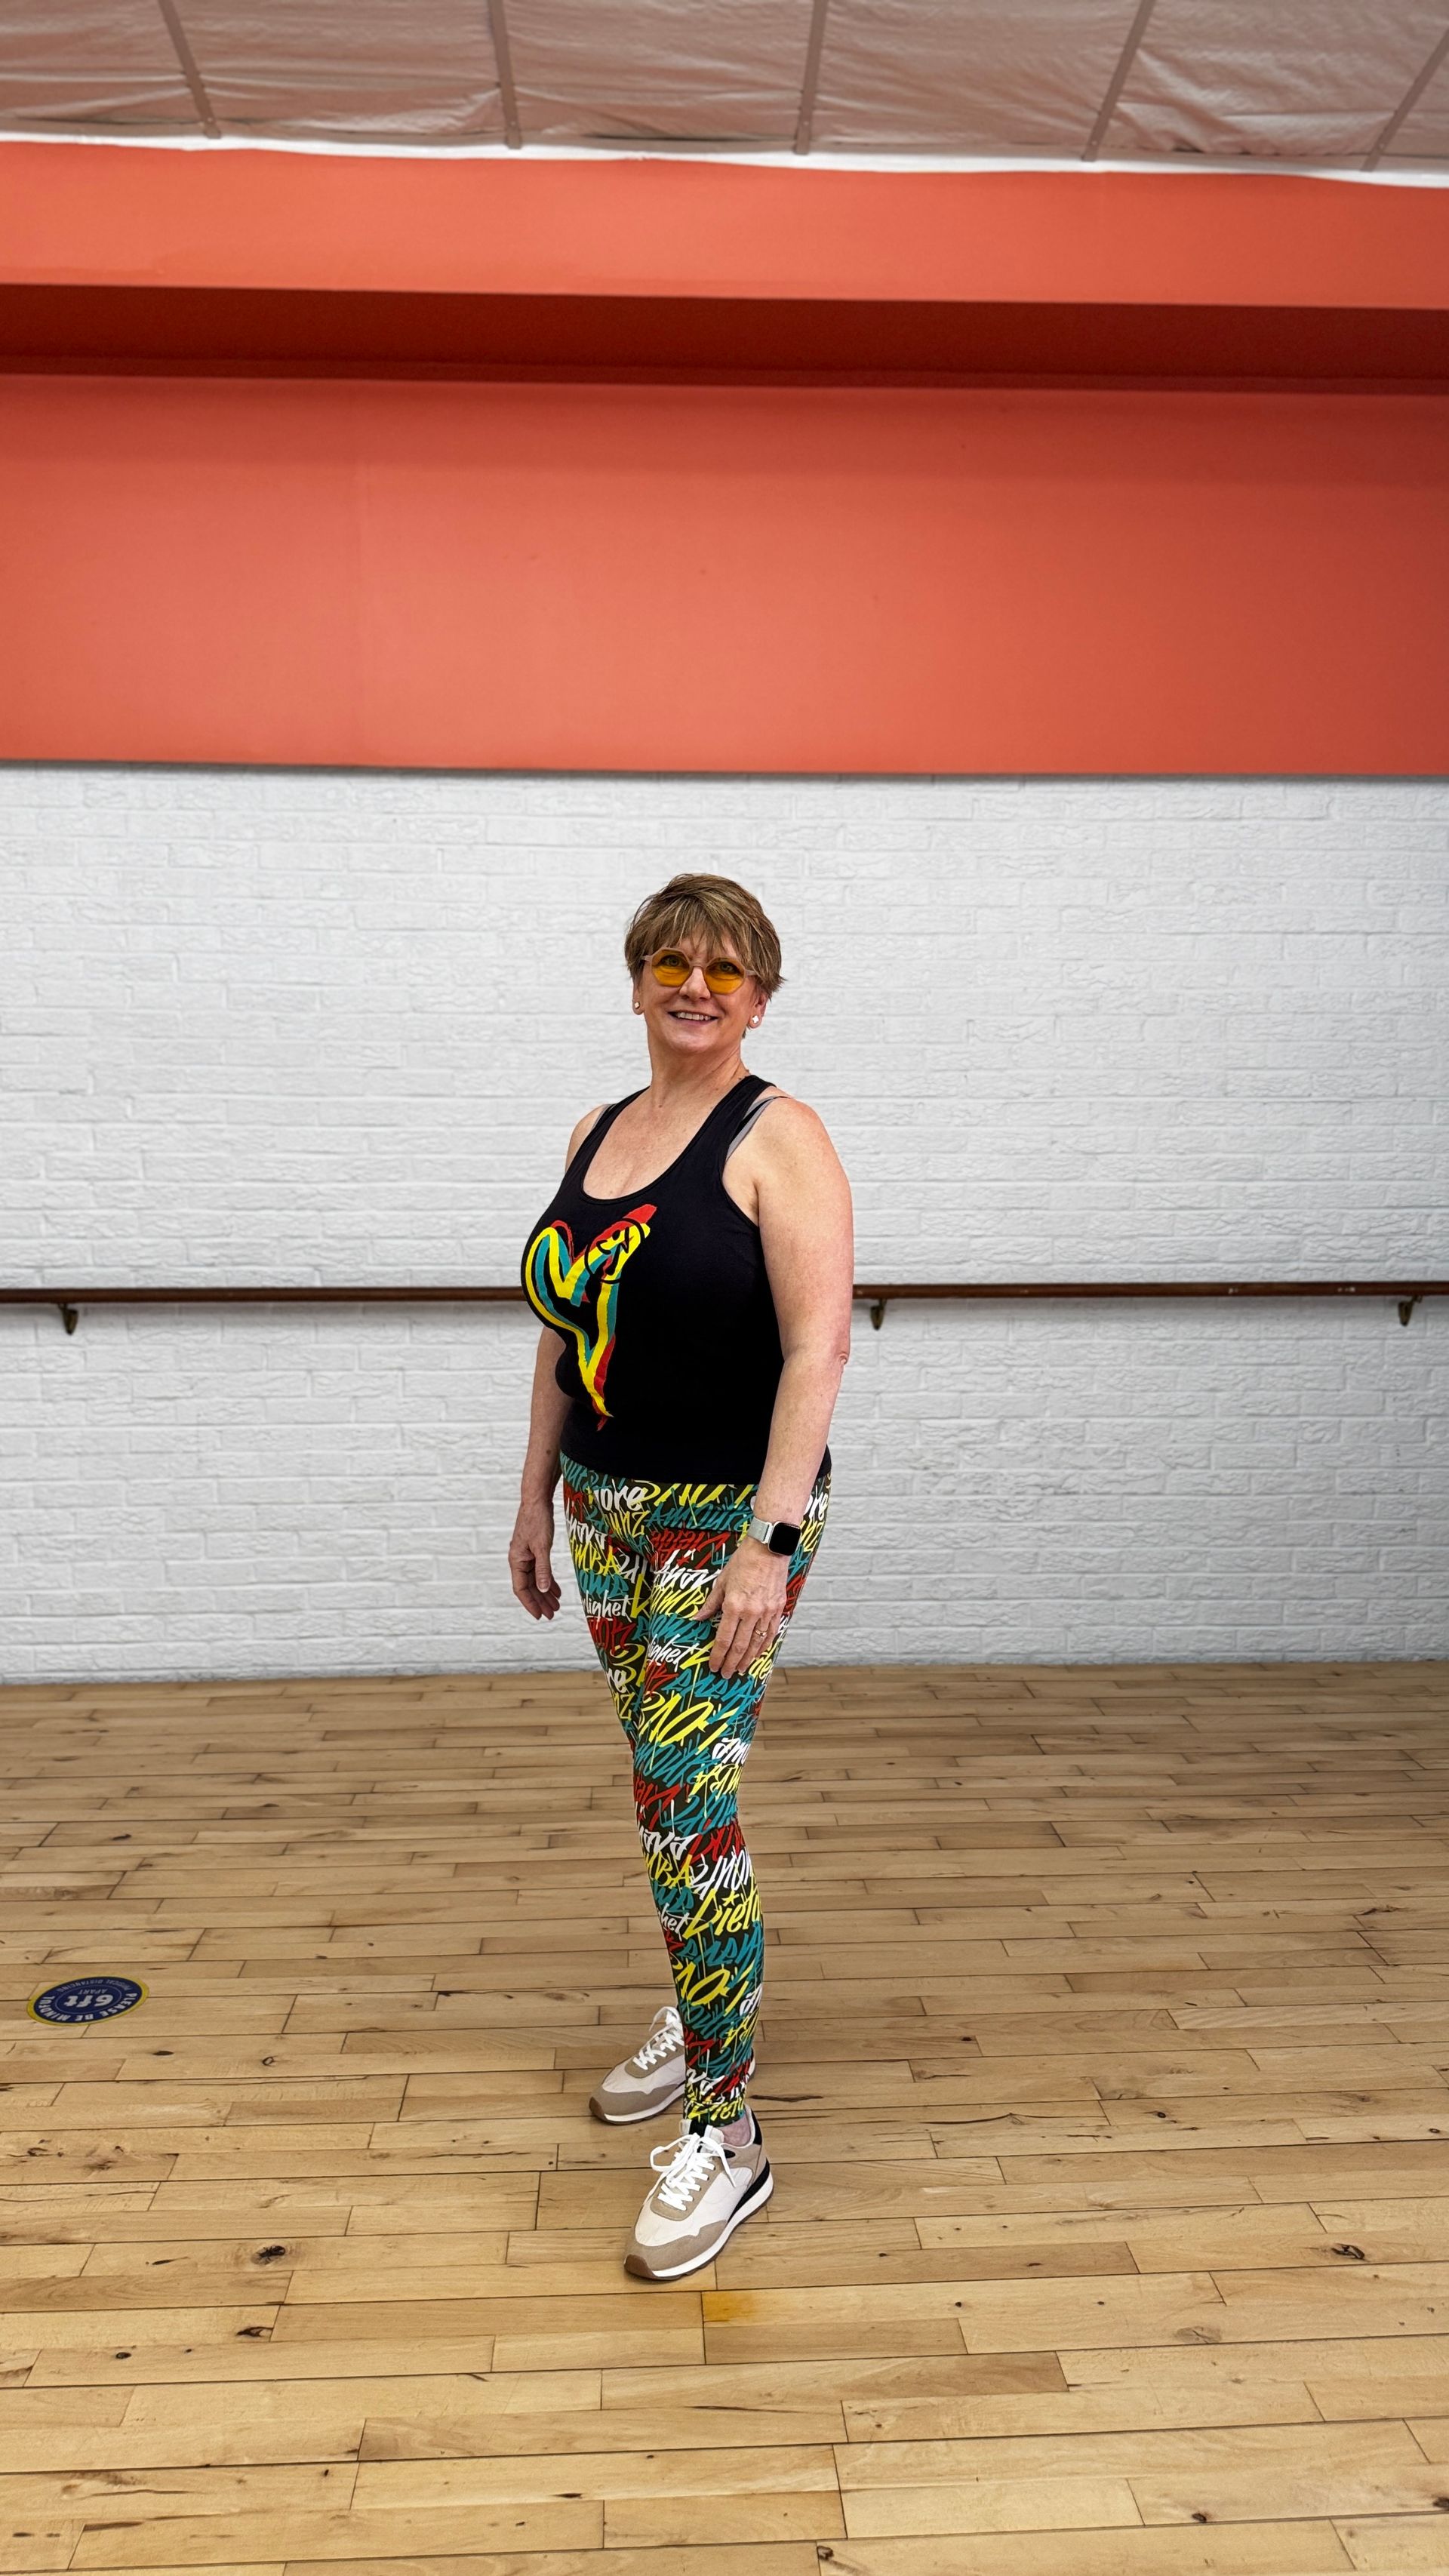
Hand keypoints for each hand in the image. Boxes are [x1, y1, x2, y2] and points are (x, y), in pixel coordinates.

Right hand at [509, 1496, 560, 1620]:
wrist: (537, 1501)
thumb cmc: (537, 1521)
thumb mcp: (542, 1547)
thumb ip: (543, 1569)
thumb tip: (543, 1589)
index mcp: (517, 1561)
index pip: (521, 1589)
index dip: (531, 1603)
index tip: (540, 1616)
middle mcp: (519, 1560)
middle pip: (529, 1586)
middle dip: (540, 1601)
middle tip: (552, 1614)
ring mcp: (526, 1555)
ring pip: (535, 1579)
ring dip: (545, 1592)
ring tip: (556, 1605)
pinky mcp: (534, 1550)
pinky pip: (540, 1570)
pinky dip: (548, 1579)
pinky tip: (556, 1588)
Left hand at [695, 1536, 787, 1678]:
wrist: (769, 1549)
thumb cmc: (743, 1562)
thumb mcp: (722, 1581)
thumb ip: (711, 1604)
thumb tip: (698, 1619)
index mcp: (734, 1605)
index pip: (724, 1639)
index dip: (718, 1655)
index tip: (714, 1666)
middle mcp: (751, 1612)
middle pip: (740, 1646)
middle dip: (731, 1662)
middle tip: (726, 1674)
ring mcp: (767, 1611)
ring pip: (757, 1643)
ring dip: (748, 1658)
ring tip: (741, 1668)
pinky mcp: (778, 1608)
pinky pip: (771, 1632)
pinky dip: (764, 1646)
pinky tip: (758, 1653)